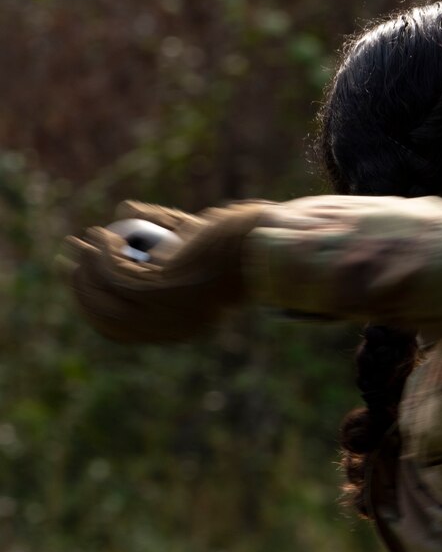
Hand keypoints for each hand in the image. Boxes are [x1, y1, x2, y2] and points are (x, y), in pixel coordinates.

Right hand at [62, 200, 268, 342]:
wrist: (257, 241)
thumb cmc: (232, 246)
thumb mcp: (192, 251)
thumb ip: (158, 242)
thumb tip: (124, 220)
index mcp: (178, 328)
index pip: (121, 331)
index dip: (93, 309)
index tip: (80, 284)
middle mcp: (171, 325)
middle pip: (107, 318)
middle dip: (82, 290)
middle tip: (72, 262)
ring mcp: (167, 308)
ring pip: (107, 295)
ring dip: (87, 269)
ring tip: (86, 243)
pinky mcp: (164, 286)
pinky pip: (118, 274)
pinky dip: (103, 255)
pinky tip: (102, 235)